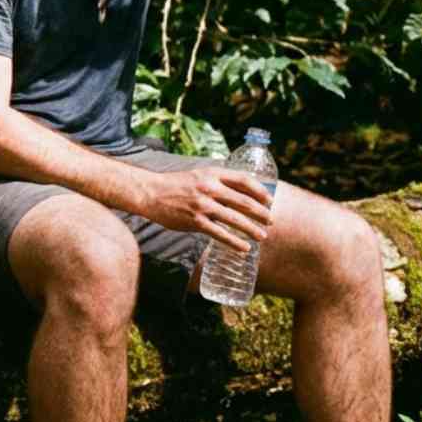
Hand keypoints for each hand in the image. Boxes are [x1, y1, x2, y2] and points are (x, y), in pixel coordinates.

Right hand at [141, 167, 273, 252]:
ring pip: (235, 219)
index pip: (244, 180)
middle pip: (244, 201)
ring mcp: (202, 205)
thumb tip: (240, 193)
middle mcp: (209, 188)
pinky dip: (235, 242)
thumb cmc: (175, 185)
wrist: (150, 192)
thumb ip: (217, 181)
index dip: (260, 191)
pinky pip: (220, 234)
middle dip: (262, 213)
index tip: (270, 200)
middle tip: (271, 221)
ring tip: (263, 236)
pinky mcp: (195, 221)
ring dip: (252, 229)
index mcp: (211, 174)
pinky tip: (244, 248)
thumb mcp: (198, 175)